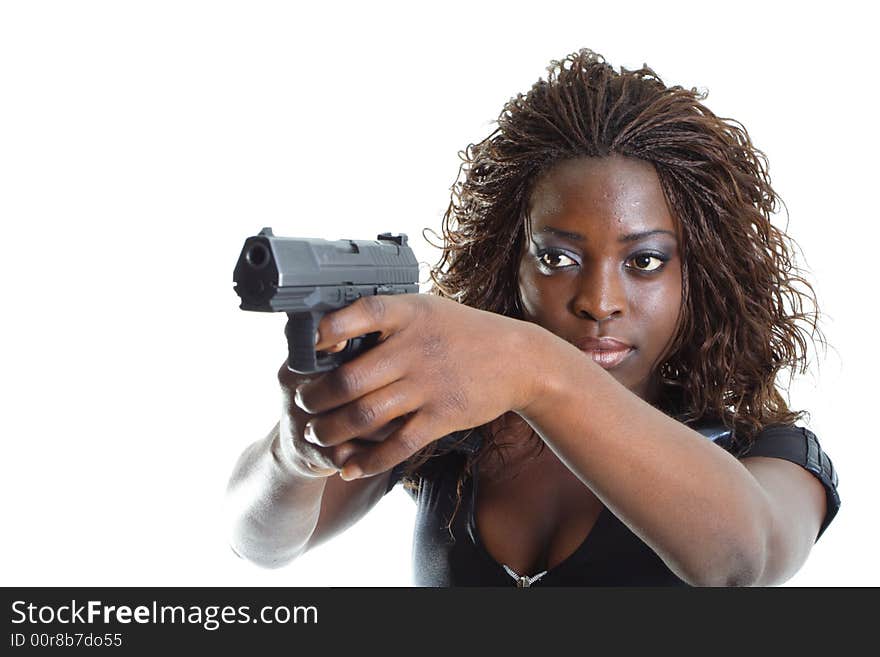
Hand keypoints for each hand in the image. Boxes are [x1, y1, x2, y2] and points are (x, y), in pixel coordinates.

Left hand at [293, 294, 536, 479]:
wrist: (519, 360)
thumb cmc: (464, 333)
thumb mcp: (426, 309)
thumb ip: (385, 320)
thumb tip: (332, 335)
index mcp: (409, 314)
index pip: (359, 315)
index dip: (326, 331)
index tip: (307, 348)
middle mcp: (415, 349)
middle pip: (348, 380)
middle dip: (315, 397)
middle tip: (303, 403)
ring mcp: (428, 385)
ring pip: (365, 416)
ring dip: (332, 431)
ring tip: (317, 433)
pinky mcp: (442, 416)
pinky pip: (397, 445)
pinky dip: (368, 461)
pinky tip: (349, 467)